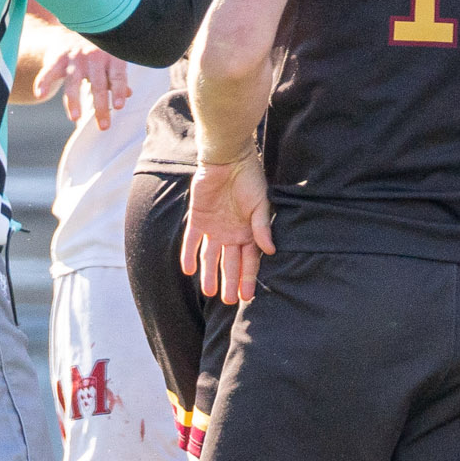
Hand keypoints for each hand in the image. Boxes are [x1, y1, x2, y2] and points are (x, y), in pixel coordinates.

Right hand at [33, 33, 130, 129]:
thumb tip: (128, 94)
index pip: (117, 76)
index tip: (119, 107)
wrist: (75, 25)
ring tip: (76, 118)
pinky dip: (43, 83)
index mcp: (111, 57)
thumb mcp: (112, 59)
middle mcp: (94, 56)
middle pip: (98, 84)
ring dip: (74, 101)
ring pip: (74, 82)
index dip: (118, 91)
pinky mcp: (57, 59)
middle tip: (104, 126)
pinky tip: (41, 94)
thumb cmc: (98, 49)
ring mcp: (74, 58)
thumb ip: (117, 77)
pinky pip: (49, 72)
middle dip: (101, 106)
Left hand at [180, 150, 273, 304]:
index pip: (249, 260)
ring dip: (210, 274)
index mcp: (249, 231)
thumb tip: (271, 251)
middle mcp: (232, 233)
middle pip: (230, 263)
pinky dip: (189, 255)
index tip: (247, 296)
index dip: (248, 278)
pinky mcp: (197, 219)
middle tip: (229, 301)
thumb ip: (262, 228)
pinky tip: (188, 270)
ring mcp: (214, 227)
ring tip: (209, 292)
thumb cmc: (250, 180)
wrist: (227, 159)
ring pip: (210, 257)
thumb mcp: (261, 205)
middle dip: (230, 282)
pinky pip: (191, 241)